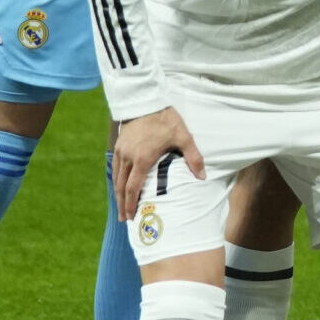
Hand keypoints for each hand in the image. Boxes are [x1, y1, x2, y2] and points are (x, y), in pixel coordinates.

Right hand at [113, 107, 203, 221]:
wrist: (146, 101)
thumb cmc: (166, 120)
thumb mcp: (184, 137)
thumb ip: (193, 158)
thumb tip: (202, 177)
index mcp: (143, 159)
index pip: (133, 187)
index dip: (131, 204)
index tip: (132, 216)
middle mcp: (129, 157)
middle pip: (122, 187)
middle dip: (123, 204)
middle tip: (125, 219)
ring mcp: (122, 151)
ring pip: (117, 178)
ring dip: (118, 194)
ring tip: (121, 207)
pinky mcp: (119, 145)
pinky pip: (116, 167)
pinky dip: (117, 180)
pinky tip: (120, 186)